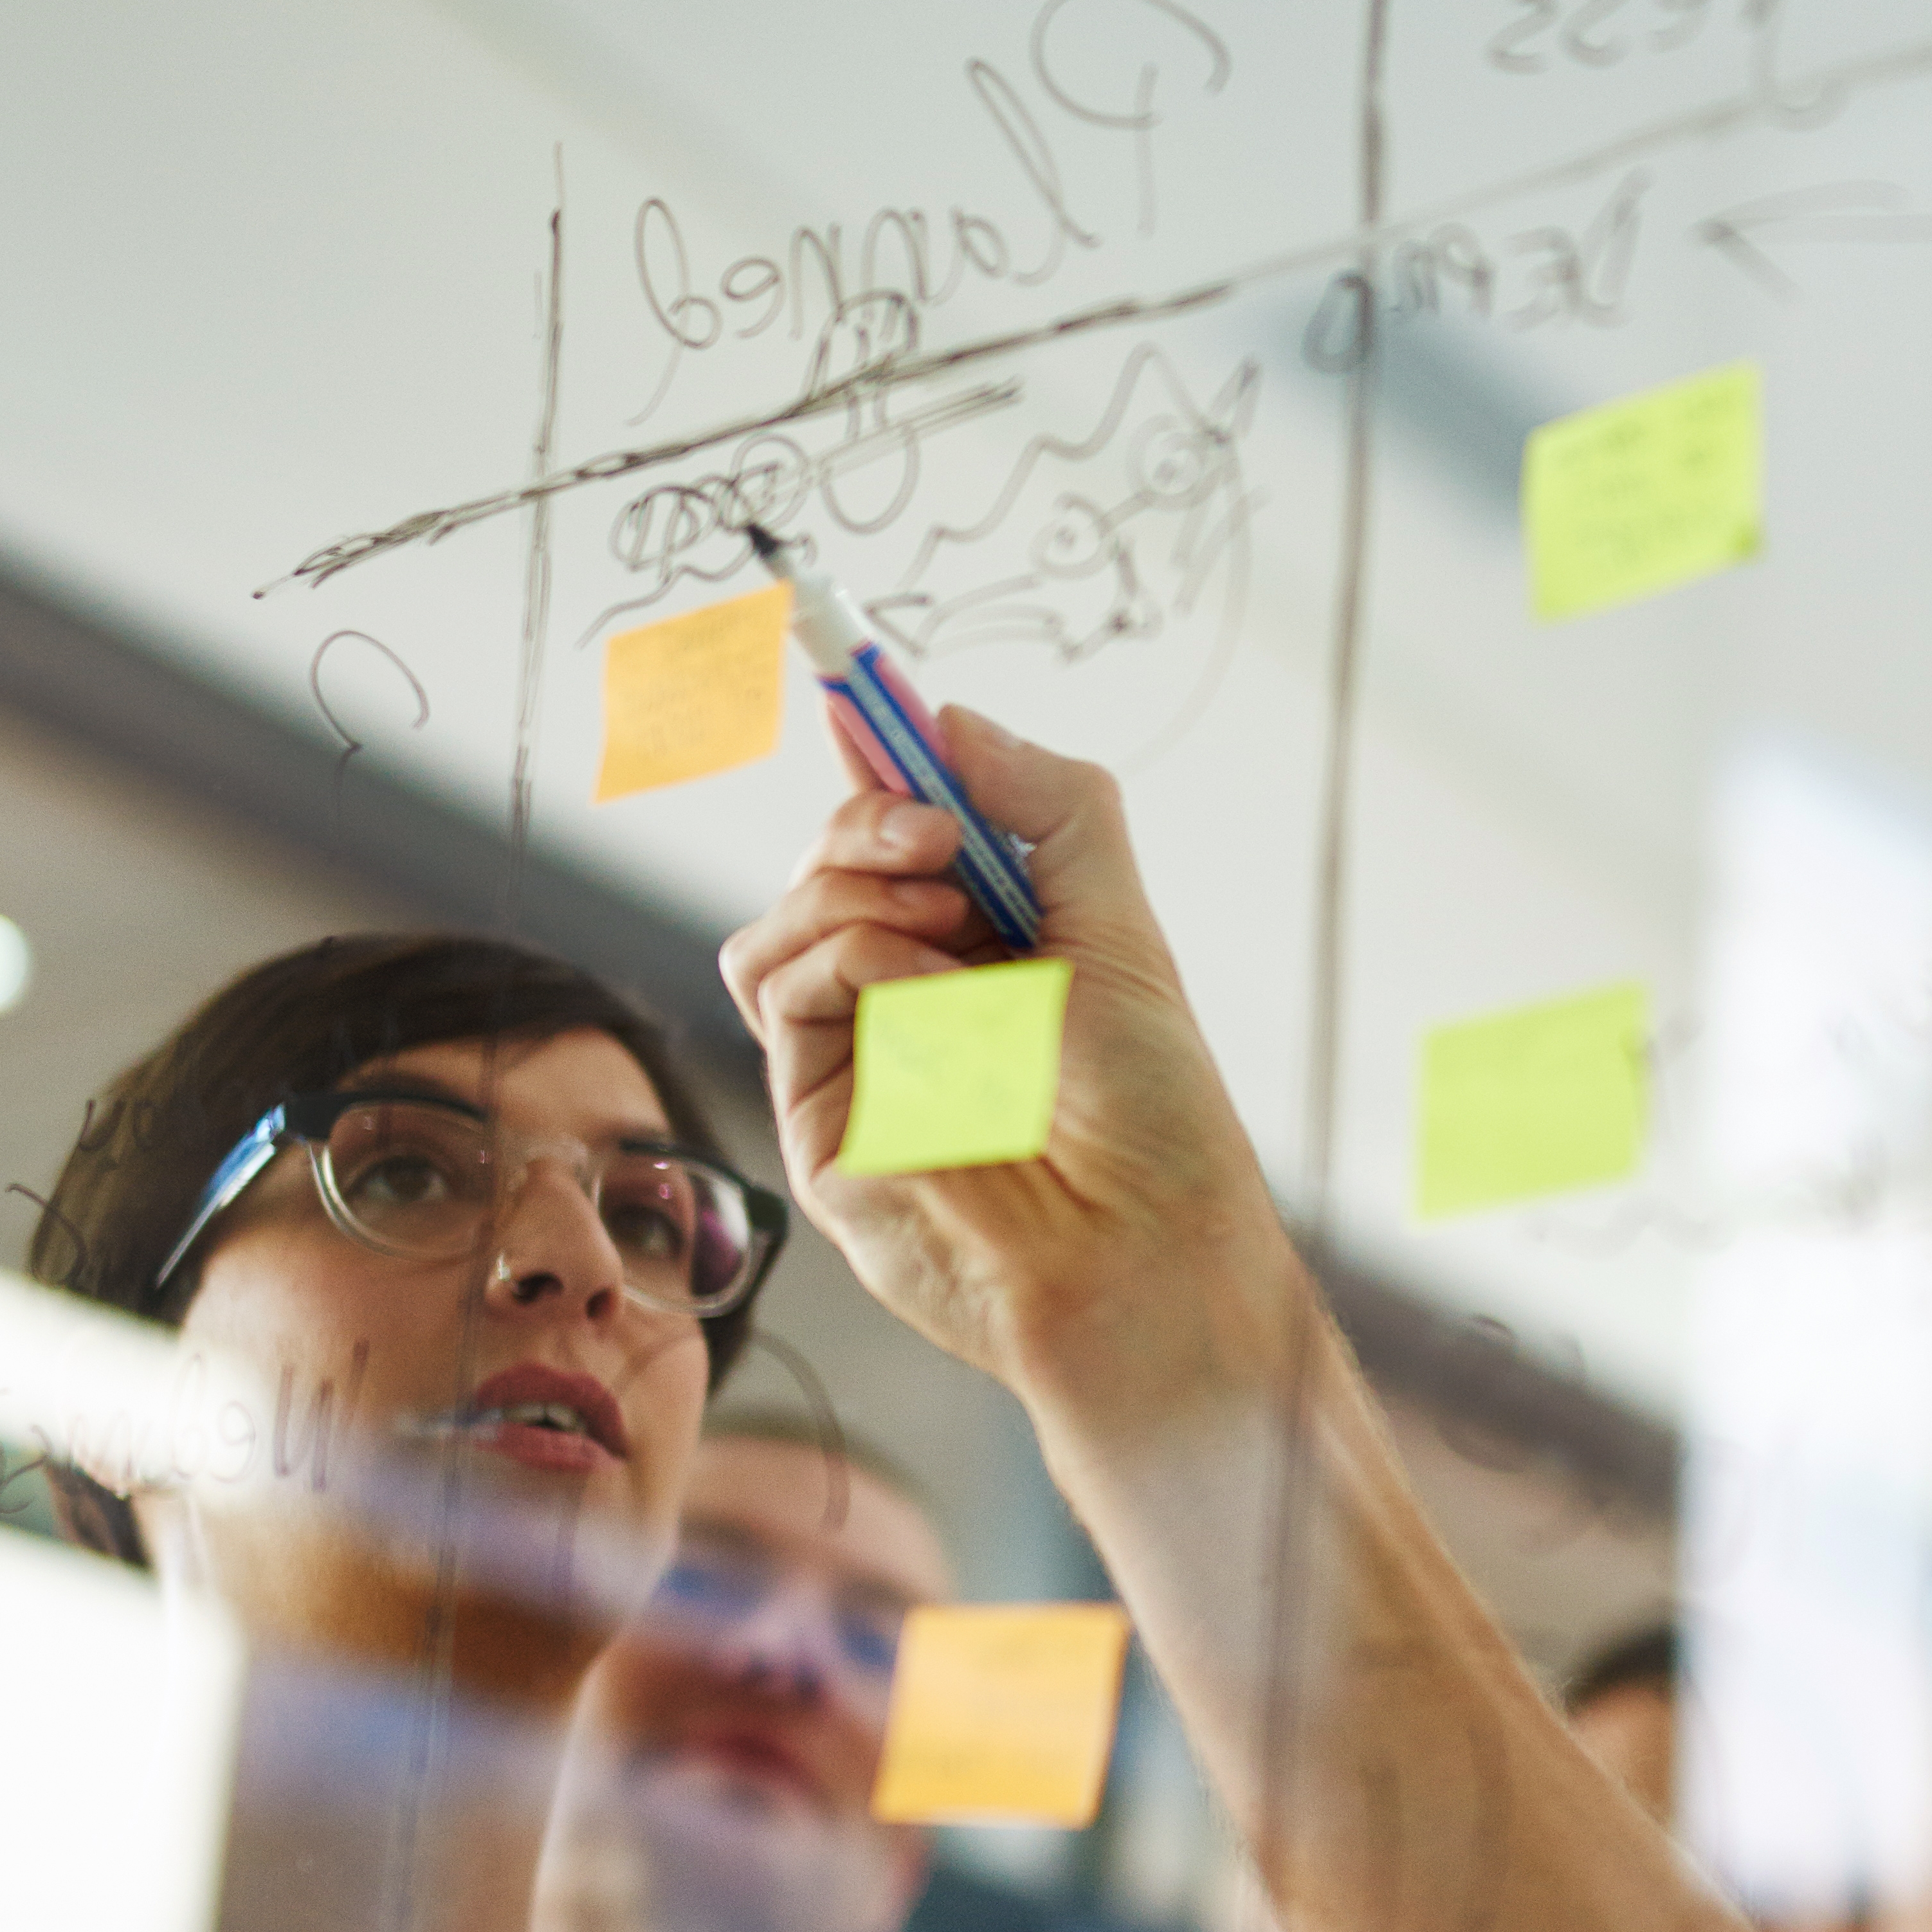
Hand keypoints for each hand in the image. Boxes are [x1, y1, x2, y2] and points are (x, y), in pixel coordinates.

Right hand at [716, 706, 1303, 1424]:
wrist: (1143, 1242)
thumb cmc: (1152, 1108)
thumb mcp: (1122, 924)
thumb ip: (1049, 804)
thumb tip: (948, 715)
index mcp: (987, 944)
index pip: (899, 830)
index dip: (874, 757)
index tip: (856, 689)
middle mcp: (912, 994)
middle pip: (822, 864)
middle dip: (869, 820)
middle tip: (941, 840)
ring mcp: (859, 1054)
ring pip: (779, 922)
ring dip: (852, 891)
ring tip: (952, 930)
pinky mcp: (818, 1114)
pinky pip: (780, 988)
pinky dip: (850, 959)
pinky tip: (926, 993)